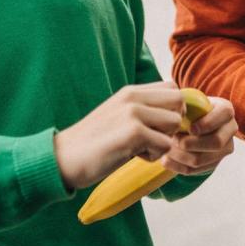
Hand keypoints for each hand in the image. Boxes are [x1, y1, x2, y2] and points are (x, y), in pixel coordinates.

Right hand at [54, 82, 184, 189]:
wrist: (64, 157)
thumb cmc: (94, 142)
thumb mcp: (118, 115)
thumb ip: (142, 110)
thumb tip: (174, 115)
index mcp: (130, 91)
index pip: (172, 88)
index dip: (173, 109)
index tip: (159, 127)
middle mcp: (133, 97)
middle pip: (179, 101)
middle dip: (173, 123)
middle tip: (155, 137)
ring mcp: (133, 113)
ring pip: (175, 123)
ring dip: (164, 141)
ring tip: (142, 148)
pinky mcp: (133, 133)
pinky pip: (165, 144)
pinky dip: (154, 155)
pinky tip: (133, 156)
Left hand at [161, 97, 237, 174]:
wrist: (192, 123)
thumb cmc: (190, 109)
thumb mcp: (190, 102)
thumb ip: (186, 104)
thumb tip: (176, 112)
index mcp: (225, 111)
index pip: (224, 115)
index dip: (207, 123)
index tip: (190, 128)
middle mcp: (229, 130)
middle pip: (216, 142)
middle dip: (191, 143)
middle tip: (174, 140)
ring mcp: (223, 149)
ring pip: (202, 159)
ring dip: (180, 156)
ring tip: (166, 149)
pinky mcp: (213, 164)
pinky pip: (195, 171)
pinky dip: (177, 166)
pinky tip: (166, 159)